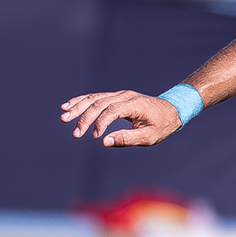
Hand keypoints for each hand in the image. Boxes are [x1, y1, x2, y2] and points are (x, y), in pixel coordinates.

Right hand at [61, 90, 182, 146]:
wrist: (171, 110)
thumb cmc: (161, 126)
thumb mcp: (149, 137)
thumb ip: (127, 139)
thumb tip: (104, 142)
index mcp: (135, 104)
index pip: (112, 110)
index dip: (100, 123)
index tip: (94, 136)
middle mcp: (125, 96)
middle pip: (100, 103)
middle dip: (84, 118)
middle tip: (75, 133)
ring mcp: (120, 94)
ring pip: (94, 98)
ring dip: (78, 107)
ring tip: (63, 117)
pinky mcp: (116, 97)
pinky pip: (96, 97)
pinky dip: (81, 101)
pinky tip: (68, 106)